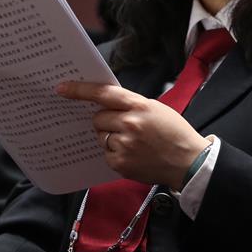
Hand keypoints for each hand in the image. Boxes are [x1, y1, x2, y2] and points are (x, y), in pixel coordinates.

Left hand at [57, 81, 209, 187]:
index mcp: (139, 106)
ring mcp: (124, 145)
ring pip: (101, 136)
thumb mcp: (155, 109)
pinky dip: (115, 153)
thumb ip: (130, 105)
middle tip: (121, 126)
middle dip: (105, 121)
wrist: (190, 162)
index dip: (80, 90)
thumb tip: (104, 104)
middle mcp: (129, 124)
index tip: (61, 88)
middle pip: (98, 118)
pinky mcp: (120, 163)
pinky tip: (133, 154)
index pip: (103, 94)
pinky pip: (106, 153)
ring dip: (110, 137)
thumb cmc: (174, 133)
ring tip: (133, 142)